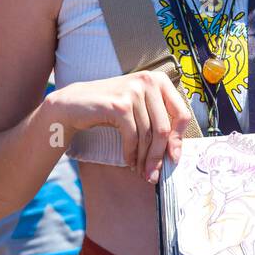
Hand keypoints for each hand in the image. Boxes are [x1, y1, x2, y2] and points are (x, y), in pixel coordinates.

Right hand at [48, 71, 192, 184]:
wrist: (72, 105)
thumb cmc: (109, 109)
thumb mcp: (140, 108)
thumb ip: (159, 119)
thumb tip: (175, 150)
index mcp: (160, 80)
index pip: (182, 113)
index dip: (178, 139)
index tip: (174, 158)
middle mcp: (149, 81)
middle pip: (164, 128)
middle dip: (159, 156)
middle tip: (154, 174)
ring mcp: (134, 91)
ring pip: (148, 135)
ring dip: (145, 158)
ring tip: (142, 171)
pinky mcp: (120, 105)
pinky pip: (132, 137)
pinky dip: (131, 153)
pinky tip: (129, 162)